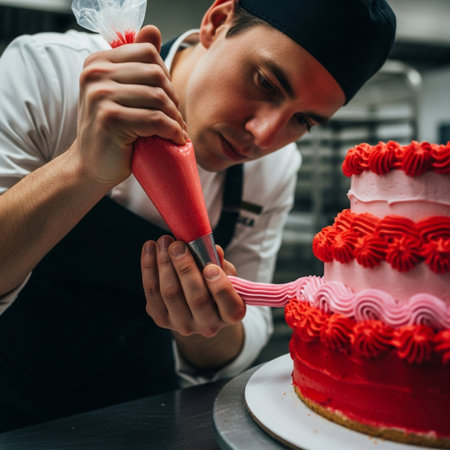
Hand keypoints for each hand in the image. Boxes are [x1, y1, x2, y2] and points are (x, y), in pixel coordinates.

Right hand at [73, 25, 186, 187]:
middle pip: (156, 74)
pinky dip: (172, 131)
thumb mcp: (120, 93)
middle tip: (176, 119)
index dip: (166, 75)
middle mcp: (95, 74)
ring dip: (176, 118)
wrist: (90, 166)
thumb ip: (135, 64)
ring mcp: (100, 96)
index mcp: (98, 63)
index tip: (168, 99)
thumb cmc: (111, 132)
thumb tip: (153, 30)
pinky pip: (156, 120)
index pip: (148, 53)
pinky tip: (175, 139)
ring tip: (177, 131)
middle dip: (173, 99)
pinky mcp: (110, 119)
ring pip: (158, 98)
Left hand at [141, 235, 245, 337]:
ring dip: (164, 263)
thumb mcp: (225, 272)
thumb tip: (213, 250)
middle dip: (185, 268)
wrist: (197, 304)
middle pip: (196, 298)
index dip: (220, 288)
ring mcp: (184, 325)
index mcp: (231, 314)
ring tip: (163, 241)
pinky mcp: (162, 319)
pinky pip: (152, 292)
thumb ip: (220, 262)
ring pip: (170, 293)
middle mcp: (208, 325)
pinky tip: (150, 248)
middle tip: (178, 246)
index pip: (231, 307)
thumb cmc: (214, 283)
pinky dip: (149, 267)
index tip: (210, 267)